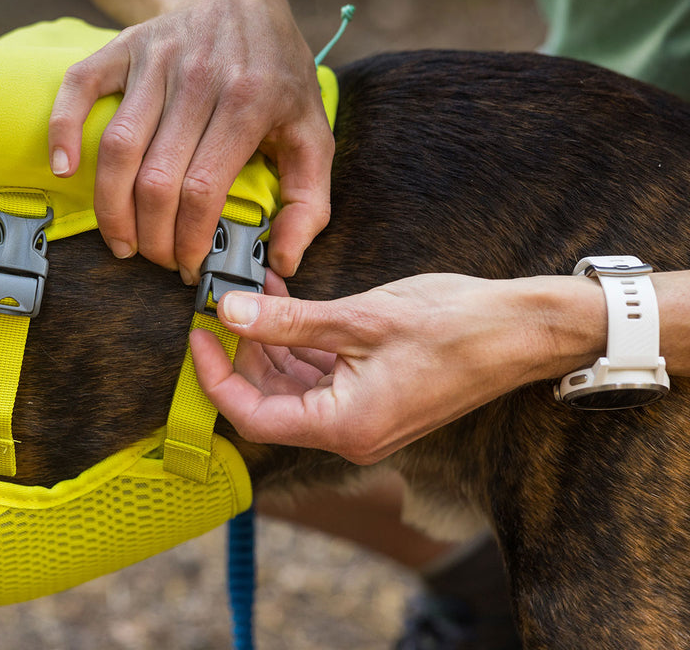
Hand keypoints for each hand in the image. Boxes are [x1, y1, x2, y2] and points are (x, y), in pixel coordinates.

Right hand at [47, 0, 332, 281]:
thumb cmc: (276, 76)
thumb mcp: (313, 132)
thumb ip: (309, 204)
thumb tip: (282, 266)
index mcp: (250, 102)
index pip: (203, 190)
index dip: (190, 239)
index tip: (189, 266)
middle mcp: (200, 78)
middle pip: (156, 179)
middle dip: (151, 236)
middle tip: (156, 258)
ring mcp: (156, 60)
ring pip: (117, 147)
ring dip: (110, 207)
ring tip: (120, 241)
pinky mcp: (123, 47)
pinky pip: (80, 88)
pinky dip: (63, 129)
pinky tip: (64, 168)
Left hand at [190, 273, 606, 463]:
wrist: (524, 330)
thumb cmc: (455, 326)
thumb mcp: (359, 318)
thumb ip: (288, 321)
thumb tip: (228, 313)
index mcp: (343, 427)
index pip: (252, 416)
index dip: (215, 377)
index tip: (198, 335)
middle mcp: (348, 432)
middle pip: (268, 400)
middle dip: (240, 352)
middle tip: (221, 304)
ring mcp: (362, 415)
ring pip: (292, 384)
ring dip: (268, 340)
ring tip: (251, 290)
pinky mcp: (374, 394)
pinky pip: (320, 373)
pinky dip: (298, 340)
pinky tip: (284, 298)